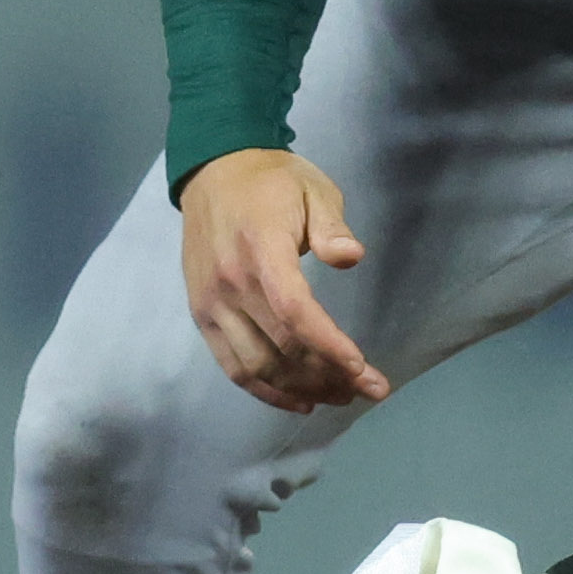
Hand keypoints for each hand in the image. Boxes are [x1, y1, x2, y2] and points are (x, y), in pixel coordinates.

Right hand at [176, 150, 386, 413]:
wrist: (213, 171)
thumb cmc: (271, 182)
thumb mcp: (313, 189)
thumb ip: (331, 226)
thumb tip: (351, 256)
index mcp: (261, 248)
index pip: (293, 309)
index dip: (327, 344)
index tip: (360, 366)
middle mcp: (231, 283)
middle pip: (280, 346)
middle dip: (328, 376)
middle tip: (368, 389)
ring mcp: (212, 303)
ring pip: (258, 365)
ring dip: (302, 389)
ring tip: (339, 395)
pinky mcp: (203, 315)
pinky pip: (233, 366)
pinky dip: (266, 391)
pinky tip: (299, 401)